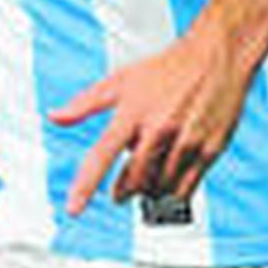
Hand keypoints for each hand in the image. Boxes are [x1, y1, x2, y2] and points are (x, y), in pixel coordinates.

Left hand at [49, 25, 250, 215]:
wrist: (213, 57)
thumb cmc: (163, 69)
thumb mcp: (118, 80)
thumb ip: (84, 103)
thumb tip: (54, 117)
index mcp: (131, 112)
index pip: (101, 155)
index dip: (86, 185)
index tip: (73, 209)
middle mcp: (158, 128)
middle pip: (133, 180)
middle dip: (123, 191)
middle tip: (119, 193)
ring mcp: (186, 141)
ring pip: (160, 186)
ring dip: (148, 192)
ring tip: (145, 182)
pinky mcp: (210, 149)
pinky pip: (187, 187)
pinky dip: (173, 193)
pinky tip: (167, 186)